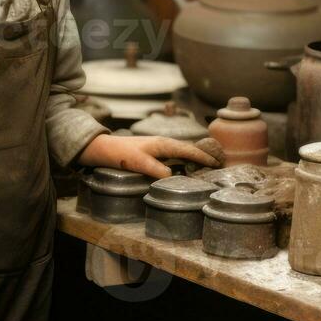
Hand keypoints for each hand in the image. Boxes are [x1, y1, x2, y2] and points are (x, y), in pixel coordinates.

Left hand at [77, 134, 220, 178]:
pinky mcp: (152, 151)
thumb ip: (156, 169)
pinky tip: (183, 166)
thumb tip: (172, 177)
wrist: (103, 149)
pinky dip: (183, 159)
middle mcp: (163, 143)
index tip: (216, 163)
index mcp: (163, 144)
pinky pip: (173, 155)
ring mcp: (158, 146)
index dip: (203, 157)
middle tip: (217, 164)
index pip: (188, 150)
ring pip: (181, 151)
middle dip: (203, 156)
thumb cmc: (120, 154)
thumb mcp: (138, 163)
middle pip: (188, 149)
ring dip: (194, 158)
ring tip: (206, 165)